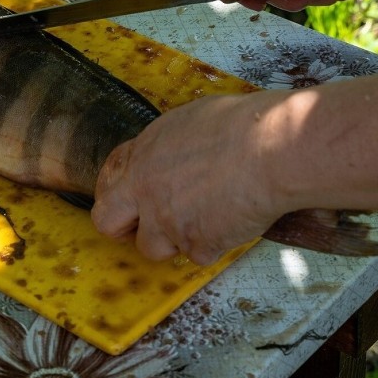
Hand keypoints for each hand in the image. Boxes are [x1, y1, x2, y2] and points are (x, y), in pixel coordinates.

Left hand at [91, 92, 289, 264]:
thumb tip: (168, 157)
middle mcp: (145, 191)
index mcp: (142, 157)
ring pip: (152, 248)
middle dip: (124, 228)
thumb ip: (166, 148)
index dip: (118, 195)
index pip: (107, 183)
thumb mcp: (188, 122)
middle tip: (147, 226)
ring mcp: (167, 222)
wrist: (270, 148)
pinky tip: (233, 219)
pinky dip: (216, 243)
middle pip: (107, 223)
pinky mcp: (197, 245)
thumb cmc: (241, 126)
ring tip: (206, 216)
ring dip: (175, 240)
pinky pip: (199, 254)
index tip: (129, 202)